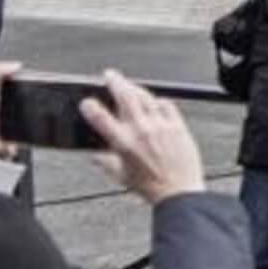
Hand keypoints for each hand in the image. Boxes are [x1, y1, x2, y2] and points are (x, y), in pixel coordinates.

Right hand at [80, 69, 205, 204]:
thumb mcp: (121, 176)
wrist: (180, 192)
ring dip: (135, 87)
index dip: (90, 106)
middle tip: (110, 75)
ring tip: (130, 85)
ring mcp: (160, 126)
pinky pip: (167, 105)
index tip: (87, 102)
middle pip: (125, 96)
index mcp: (123, 143)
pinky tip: (155, 101)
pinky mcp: (177, 127)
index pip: (100, 117)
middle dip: (115, 81)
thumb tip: (95, 157)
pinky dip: (158, 100)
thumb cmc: (153, 188)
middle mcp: (141, 131)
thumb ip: (105, 163)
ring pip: (145, 96)